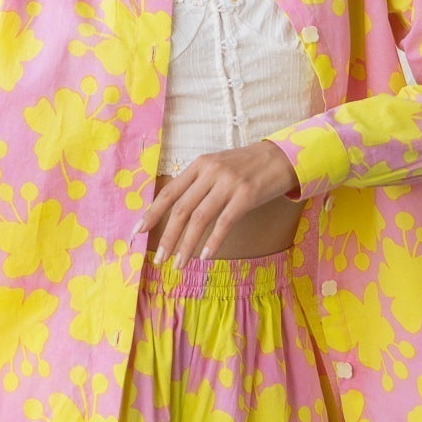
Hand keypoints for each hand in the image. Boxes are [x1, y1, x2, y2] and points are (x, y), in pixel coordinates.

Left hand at [130, 138, 301, 260]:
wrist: (282, 157)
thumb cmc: (247, 167)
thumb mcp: (218, 168)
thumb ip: (198, 184)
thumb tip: (175, 212)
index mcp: (199, 165)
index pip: (169, 192)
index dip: (152, 213)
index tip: (139, 232)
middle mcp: (211, 172)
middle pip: (181, 209)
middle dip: (168, 237)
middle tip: (159, 258)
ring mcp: (229, 183)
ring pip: (199, 218)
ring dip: (186, 244)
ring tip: (179, 264)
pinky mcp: (247, 195)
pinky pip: (224, 222)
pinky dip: (212, 241)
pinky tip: (205, 256)